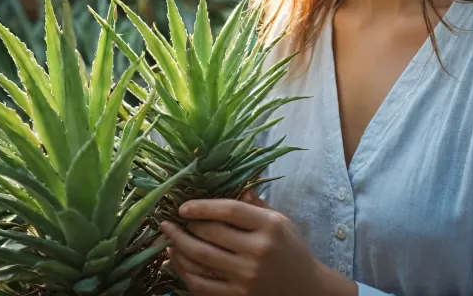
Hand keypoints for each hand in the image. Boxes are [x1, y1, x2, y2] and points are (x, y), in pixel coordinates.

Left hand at [161, 189, 326, 295]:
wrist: (305, 289)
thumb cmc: (292, 249)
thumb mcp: (281, 221)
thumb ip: (256, 205)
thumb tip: (235, 187)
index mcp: (269, 226)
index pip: (230, 211)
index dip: (203, 206)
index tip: (184, 206)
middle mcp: (257, 250)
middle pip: (212, 234)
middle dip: (186, 226)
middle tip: (171, 220)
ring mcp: (246, 276)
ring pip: (202, 259)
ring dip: (179, 247)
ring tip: (167, 237)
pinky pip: (203, 285)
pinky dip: (185, 272)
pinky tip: (177, 260)